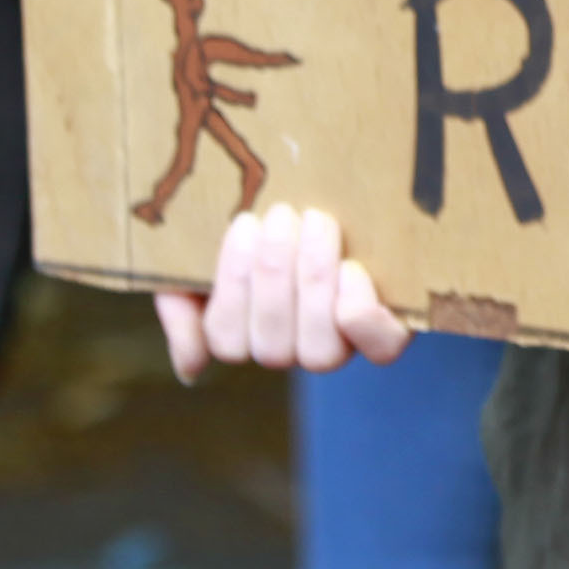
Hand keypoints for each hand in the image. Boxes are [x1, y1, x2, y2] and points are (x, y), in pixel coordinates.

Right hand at [153, 203, 416, 383]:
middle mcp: (291, 349)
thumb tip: (192, 369)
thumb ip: (180, 309)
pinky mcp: (387, 331)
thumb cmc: (255, 231)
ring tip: (317, 223)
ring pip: (319, 352)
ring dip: (314, 284)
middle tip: (282, 214)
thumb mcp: (197, 261)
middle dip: (275, 274)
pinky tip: (352, 269)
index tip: (246, 223)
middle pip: (273, 346)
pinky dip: (363, 316)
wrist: (320, 199)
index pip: (227, 338)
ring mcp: (339, 343)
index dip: (235, 283)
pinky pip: (380, 347)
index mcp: (245, 334)